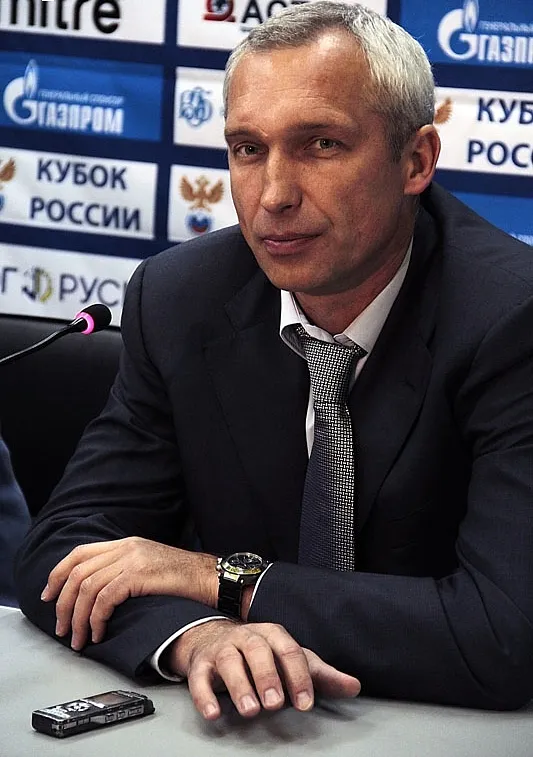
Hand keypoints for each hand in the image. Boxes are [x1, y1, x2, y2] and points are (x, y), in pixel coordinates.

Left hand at [41, 538, 217, 649]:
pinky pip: (104, 598)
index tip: (48, 596)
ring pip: (87, 588)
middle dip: (63, 603)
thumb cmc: (184, 578)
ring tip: (78, 639)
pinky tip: (98, 632)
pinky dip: (95, 619)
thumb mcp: (150, 565)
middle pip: (78, 572)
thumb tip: (98, 593)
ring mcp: (132, 559)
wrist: (210, 577)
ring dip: (77, 618)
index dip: (58, 574)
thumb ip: (125, 570)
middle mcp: (125, 547)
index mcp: (126, 543)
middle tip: (61, 627)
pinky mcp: (139, 575)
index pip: (79, 553)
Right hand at [171, 619, 360, 719]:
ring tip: (250, 710)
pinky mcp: (201, 664)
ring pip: (230, 662)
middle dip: (267, 677)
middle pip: (258, 651)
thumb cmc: (259, 653)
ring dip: (239, 686)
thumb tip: (354, 686)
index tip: (304, 703)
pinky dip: (204, 695)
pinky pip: (200, 678)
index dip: (298, 676)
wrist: (213, 638)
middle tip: (275, 704)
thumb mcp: (290, 660)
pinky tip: (213, 713)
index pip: (289, 651)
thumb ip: (319, 674)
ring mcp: (223, 649)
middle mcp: (247, 637)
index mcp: (273, 635)